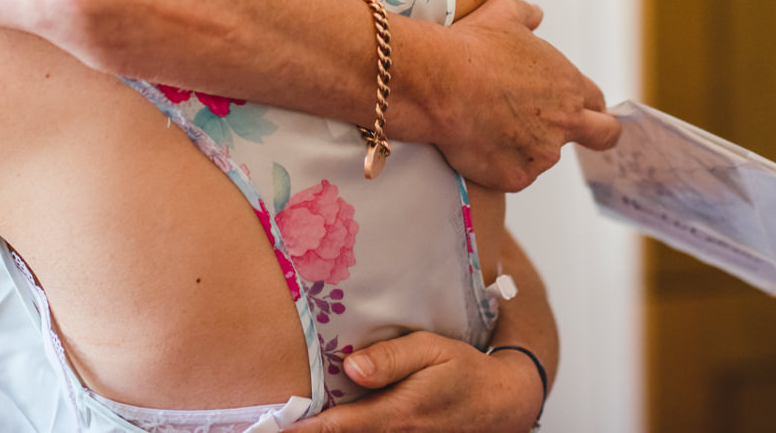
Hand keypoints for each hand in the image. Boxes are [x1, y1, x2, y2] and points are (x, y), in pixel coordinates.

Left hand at [285, 333, 542, 432]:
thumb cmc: (463, 371)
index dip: (302, 430)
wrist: (502, 405)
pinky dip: (349, 431)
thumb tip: (351, 366)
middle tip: (274, 423)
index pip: (336, 428)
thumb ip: (391, 358)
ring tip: (297, 422)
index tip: (273, 426)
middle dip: (309, 431)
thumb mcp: (431, 350)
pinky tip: (330, 423)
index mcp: (396, 414)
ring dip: (328, 431)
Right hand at [434, 0, 620, 191]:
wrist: (441, 81)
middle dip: (597, 135)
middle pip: (603, 135)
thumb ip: (528, 15)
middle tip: (570, 132)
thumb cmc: (471, 47)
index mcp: (568, 84)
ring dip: (525, 146)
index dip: (588, 104)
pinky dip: (497, 164)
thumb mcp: (504, 14)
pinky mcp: (517, 177)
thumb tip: (537, 15)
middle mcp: (565, 121)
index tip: (577, 107)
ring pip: (543, 155)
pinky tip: (475, 143)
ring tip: (487, 126)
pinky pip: (512, 175)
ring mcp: (542, 153)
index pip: (597, 101)